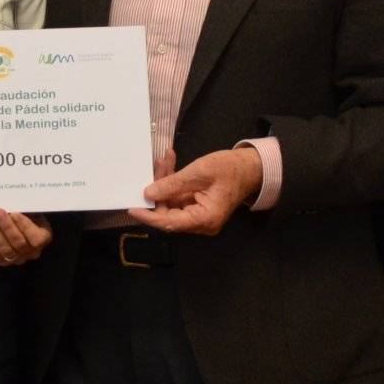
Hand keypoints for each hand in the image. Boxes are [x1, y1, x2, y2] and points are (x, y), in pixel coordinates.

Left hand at [0, 209, 51, 266]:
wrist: (6, 214)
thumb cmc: (19, 208)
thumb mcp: (25, 205)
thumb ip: (24, 205)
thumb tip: (17, 204)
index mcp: (44, 237)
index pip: (37, 239)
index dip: (25, 227)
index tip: (14, 213)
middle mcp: (32, 252)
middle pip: (20, 244)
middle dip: (7, 226)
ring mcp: (18, 258)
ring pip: (7, 250)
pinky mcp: (2, 260)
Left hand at [129, 146, 262, 237]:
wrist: (251, 167)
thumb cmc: (231, 169)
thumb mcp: (200, 172)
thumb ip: (173, 184)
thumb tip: (148, 193)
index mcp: (205, 219)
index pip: (170, 223)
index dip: (149, 216)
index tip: (132, 207)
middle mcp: (201, 223)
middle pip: (168, 213)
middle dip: (159, 190)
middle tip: (158, 165)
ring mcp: (199, 216)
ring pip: (171, 203)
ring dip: (165, 182)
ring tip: (166, 160)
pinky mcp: (197, 207)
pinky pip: (178, 198)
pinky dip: (173, 183)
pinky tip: (170, 164)